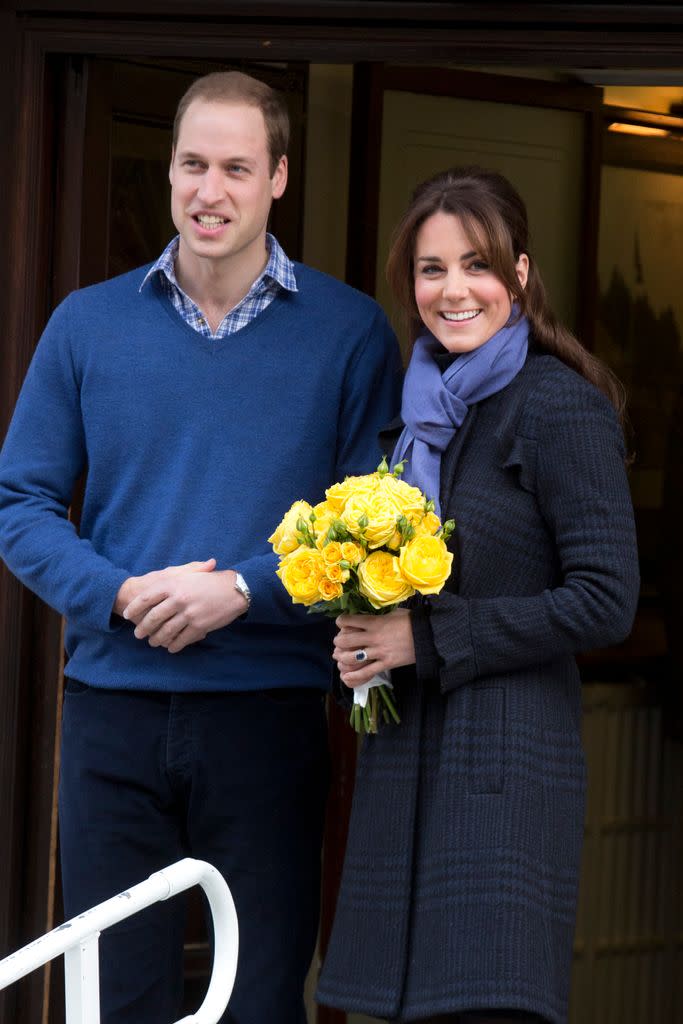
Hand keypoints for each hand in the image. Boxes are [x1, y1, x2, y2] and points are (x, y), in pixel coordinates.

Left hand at [121, 566, 248, 653]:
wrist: (234, 589)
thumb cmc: (211, 580)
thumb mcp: (190, 574)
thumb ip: (170, 579)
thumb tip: (150, 591)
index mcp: (173, 584)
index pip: (146, 598)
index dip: (134, 607)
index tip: (127, 615)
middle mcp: (178, 599)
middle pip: (153, 617)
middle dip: (143, 628)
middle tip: (138, 634)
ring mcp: (189, 614)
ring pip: (166, 631)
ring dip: (157, 639)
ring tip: (153, 642)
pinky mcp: (199, 626)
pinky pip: (181, 640)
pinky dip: (174, 646)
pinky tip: (171, 647)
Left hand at [333, 609, 414, 686]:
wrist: (428, 635)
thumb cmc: (411, 621)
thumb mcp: (393, 612)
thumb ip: (379, 616)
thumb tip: (368, 617)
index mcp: (375, 622)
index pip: (349, 621)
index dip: (341, 621)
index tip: (341, 622)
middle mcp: (374, 638)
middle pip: (346, 640)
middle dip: (338, 641)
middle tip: (339, 642)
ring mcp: (379, 653)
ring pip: (353, 658)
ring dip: (342, 658)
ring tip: (340, 657)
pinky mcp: (386, 664)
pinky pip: (366, 673)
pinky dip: (354, 676)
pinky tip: (345, 677)